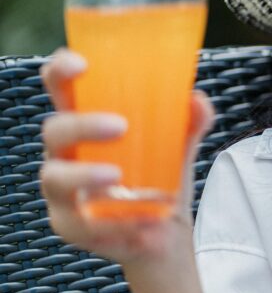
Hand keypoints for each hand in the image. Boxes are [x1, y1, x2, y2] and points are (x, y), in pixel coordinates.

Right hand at [39, 48, 214, 267]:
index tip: (81, 63)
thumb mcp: (181, 144)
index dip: (62, 71)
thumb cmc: (162, 175)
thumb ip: (191, 120)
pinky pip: (76, 221)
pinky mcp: (69, 224)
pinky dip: (108, 219)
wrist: (167, 229)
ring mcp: (64, 189)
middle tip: (120, 126)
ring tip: (118, 176)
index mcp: (87, 121)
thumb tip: (196, 99)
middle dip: (82, 125)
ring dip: (84, 173)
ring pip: (56, 176)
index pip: (62, 88)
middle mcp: (67, 151)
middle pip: (55, 129)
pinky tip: (136, 219)